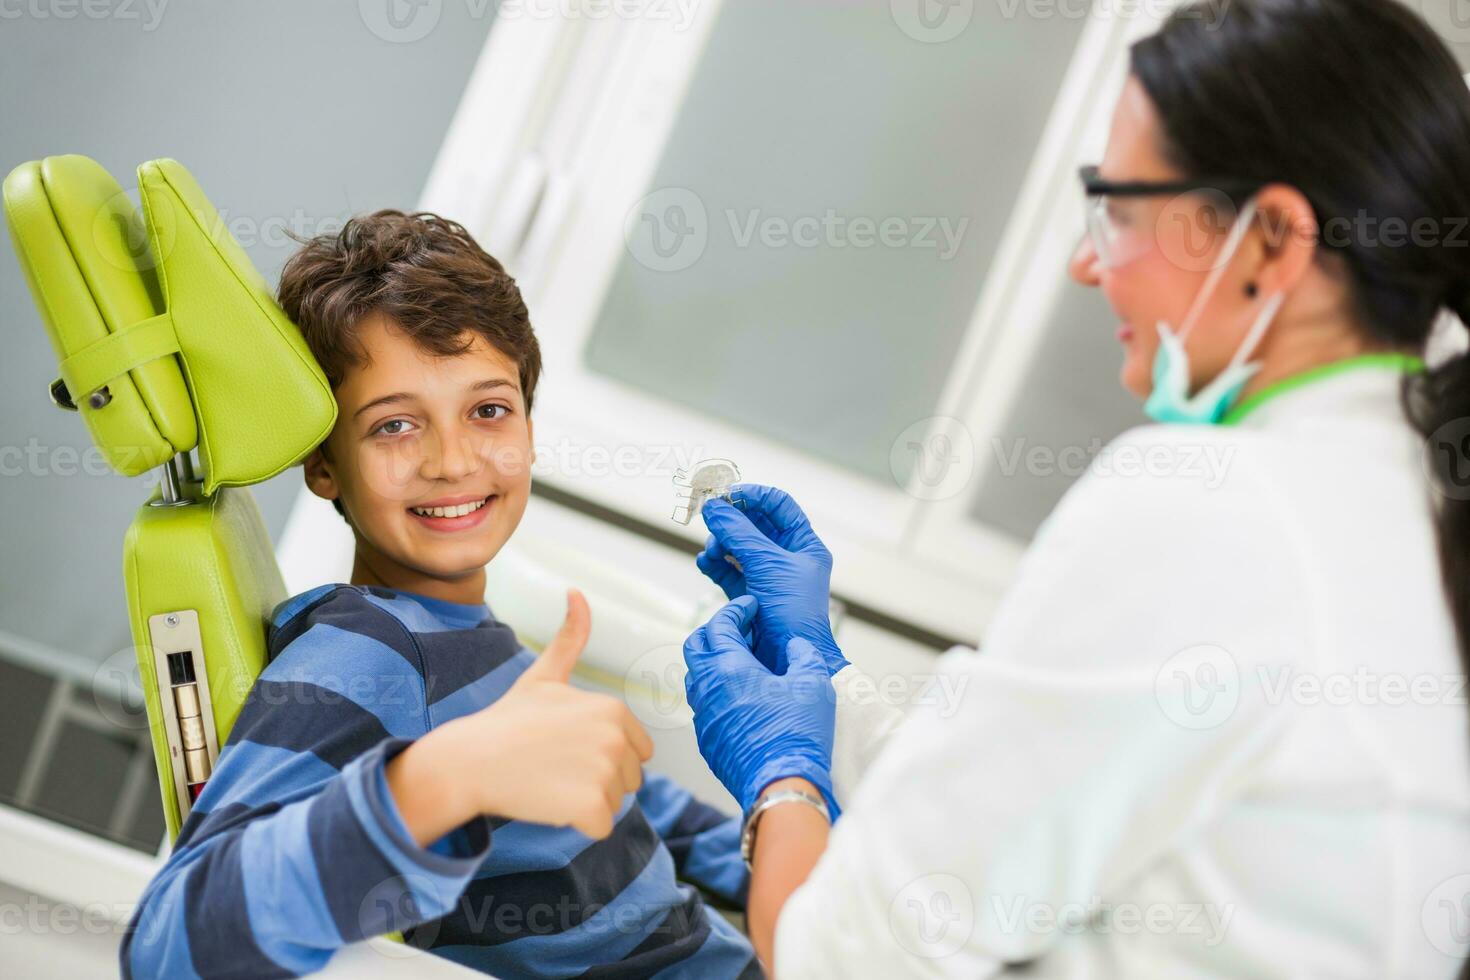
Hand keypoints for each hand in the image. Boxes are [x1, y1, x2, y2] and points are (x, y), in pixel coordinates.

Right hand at [435, 589, 654, 838]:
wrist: (470, 761)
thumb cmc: (507, 721)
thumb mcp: (543, 676)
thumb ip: (570, 637)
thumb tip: (577, 591)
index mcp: (613, 709)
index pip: (637, 752)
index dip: (600, 756)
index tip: (564, 747)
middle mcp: (616, 737)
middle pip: (628, 780)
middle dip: (596, 781)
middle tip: (553, 767)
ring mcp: (604, 772)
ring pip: (614, 804)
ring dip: (585, 803)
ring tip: (548, 782)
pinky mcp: (591, 806)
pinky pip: (601, 828)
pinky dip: (578, 825)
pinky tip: (548, 803)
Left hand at [682, 595, 837, 816]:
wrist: (781, 785)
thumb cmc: (796, 735)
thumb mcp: (813, 683)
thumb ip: (803, 654)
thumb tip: (795, 646)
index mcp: (729, 668)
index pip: (720, 624)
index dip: (736, 610)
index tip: (749, 607)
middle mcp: (708, 689)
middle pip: (695, 645)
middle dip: (715, 630)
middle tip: (740, 630)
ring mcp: (703, 716)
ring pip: (695, 676)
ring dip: (713, 662)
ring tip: (741, 663)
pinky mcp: (706, 740)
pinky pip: (703, 706)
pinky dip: (716, 692)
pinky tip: (741, 698)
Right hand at [697, 484, 848, 675]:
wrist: (788, 659)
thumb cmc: (793, 611)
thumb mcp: (768, 564)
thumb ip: (739, 532)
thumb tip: (713, 507)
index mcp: (804, 545)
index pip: (778, 505)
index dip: (752, 496)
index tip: (726, 494)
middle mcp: (786, 558)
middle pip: (753, 524)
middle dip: (730, 521)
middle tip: (708, 517)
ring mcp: (766, 576)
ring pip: (736, 547)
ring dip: (720, 543)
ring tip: (711, 551)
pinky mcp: (748, 595)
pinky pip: (727, 571)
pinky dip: (714, 565)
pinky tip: (705, 563)